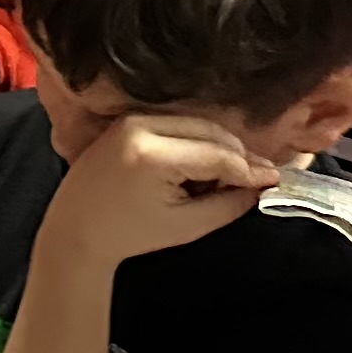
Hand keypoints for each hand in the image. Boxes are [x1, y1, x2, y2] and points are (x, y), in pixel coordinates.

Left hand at [40, 112, 276, 268]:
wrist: (75, 229)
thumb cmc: (130, 234)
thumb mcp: (188, 226)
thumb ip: (230, 204)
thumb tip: (263, 186)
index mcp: (153, 155)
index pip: (218, 155)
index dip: (251, 168)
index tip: (276, 179)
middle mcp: (141, 127)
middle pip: (212, 131)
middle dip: (238, 155)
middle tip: (256, 180)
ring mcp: (132, 118)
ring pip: (197, 123)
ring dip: (219, 146)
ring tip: (227, 179)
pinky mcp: (128, 119)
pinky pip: (177, 122)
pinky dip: (197, 140)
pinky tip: (201, 168)